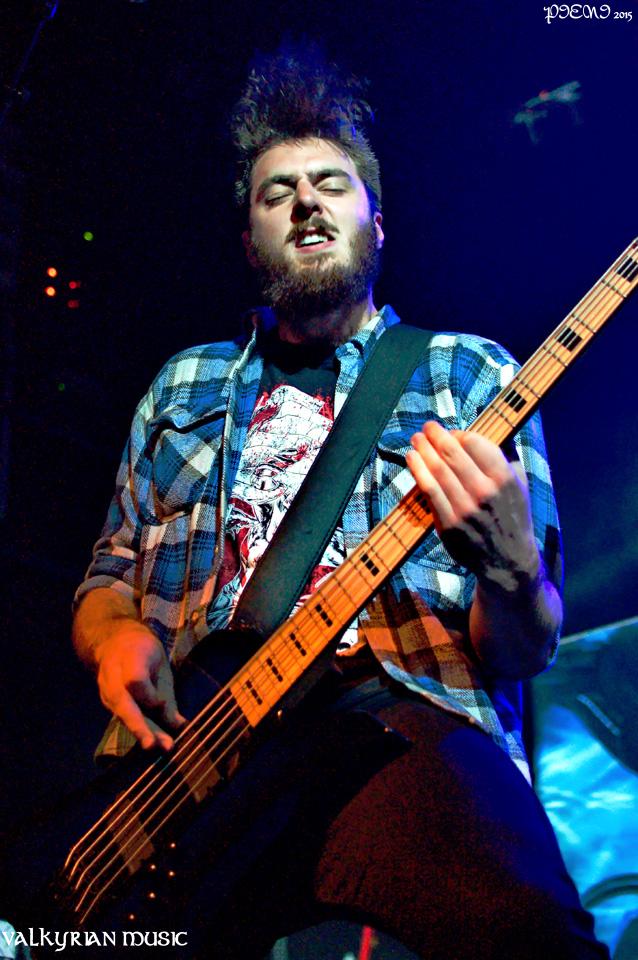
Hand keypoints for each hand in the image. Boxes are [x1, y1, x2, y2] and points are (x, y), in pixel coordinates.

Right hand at [94, 621, 185, 750]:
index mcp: (130, 655)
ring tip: (161, 747)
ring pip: (123, 714)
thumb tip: (179, 725)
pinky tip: (156, 741)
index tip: (162, 704)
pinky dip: (140, 730)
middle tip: (153, 745)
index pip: (135, 681)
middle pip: (123, 703)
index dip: (150, 696)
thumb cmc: (144, 650)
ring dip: (142, 733)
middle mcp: (112, 675)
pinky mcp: (107, 702)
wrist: (114, 641)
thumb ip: (165, 695)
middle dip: (139, 726)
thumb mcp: (160, 663)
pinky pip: (123, 717)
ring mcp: (106, 690)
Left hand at [405, 421, 539, 590]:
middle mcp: (485, 491)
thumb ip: (506, 455)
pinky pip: (429, 491)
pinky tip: (412, 459)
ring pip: (437, 470)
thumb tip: (487, 429)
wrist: (508, 559)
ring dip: (423, 450)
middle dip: (436, 436)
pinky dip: (418, 470)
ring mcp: (465, 509)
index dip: (459, 434)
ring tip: (416, 439)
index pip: (474, 443)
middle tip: (427, 427)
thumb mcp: (520, 483)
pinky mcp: (449, 524)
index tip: (452, 433)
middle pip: (452, 453)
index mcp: (503, 478)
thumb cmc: (512, 515)